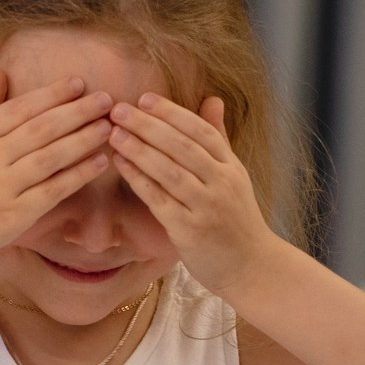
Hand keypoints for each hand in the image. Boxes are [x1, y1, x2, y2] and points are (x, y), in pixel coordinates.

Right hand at [0, 69, 113, 262]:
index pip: (18, 109)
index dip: (51, 94)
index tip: (79, 82)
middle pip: (40, 130)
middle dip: (76, 112)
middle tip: (106, 99)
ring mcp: (3, 187)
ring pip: (50, 158)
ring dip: (82, 140)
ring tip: (108, 127)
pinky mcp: (16, 213)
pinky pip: (53, 189)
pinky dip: (78, 175)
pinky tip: (99, 162)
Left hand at [110, 94, 274, 295]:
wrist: (251, 266)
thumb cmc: (235, 218)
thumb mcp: (233, 175)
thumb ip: (218, 139)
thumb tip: (213, 99)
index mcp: (231, 167)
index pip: (201, 131)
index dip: (172, 113)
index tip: (144, 98)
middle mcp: (222, 183)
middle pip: (183, 147)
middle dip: (149, 125)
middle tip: (119, 109)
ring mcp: (207, 207)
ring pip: (170, 171)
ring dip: (140, 149)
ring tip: (113, 132)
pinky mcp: (190, 230)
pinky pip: (160, 200)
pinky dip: (139, 179)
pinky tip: (119, 164)